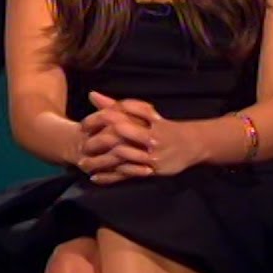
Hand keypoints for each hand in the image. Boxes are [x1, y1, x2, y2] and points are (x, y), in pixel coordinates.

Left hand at [80, 92, 206, 182]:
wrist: (192, 144)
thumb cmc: (162, 127)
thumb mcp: (143, 114)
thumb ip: (116, 106)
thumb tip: (91, 95)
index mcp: (146, 119)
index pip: (119, 115)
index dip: (98, 120)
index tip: (82, 126)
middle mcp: (150, 136)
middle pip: (120, 134)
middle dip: (98, 140)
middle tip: (81, 146)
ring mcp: (152, 154)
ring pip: (123, 155)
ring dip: (101, 161)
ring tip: (84, 164)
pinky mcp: (153, 170)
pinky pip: (129, 174)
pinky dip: (111, 176)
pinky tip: (96, 178)